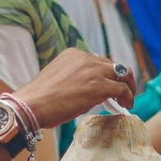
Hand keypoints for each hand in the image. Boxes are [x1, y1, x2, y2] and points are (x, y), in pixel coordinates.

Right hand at [15, 48, 135, 128]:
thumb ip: (74, 78)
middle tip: (121, 94)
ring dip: (128, 87)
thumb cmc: (39, 98)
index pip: (98, 61)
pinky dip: (128, 97)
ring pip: (122, 74)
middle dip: (118, 79)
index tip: (107, 86)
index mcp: (73, 54)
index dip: (105, 75)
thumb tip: (87, 90)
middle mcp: (85, 57)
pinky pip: (123, 89)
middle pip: (112, 66)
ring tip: (127, 100)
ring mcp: (93, 71)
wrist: (31, 105)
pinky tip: (127, 106)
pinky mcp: (100, 86)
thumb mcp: (58, 79)